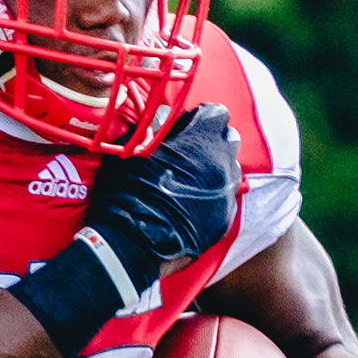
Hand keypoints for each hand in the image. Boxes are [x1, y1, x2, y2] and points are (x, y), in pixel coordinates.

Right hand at [79, 103, 239, 283]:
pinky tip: (192, 203)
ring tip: (190, 180)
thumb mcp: (132, 150)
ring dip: (214, 168)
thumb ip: (153, 128)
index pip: (215, 113)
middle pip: (228, 139)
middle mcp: (222, 162)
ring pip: (230, 168)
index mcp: (200, 140)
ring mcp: (227, 192)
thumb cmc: (127, 193)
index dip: (198, 118)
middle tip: (187, 153)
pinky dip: (213, 195)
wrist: (134, 245)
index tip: (184, 128)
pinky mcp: (225, 218)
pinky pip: (225, 197)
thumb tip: (163, 117)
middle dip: (211, 141)